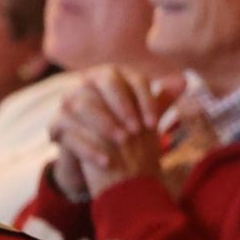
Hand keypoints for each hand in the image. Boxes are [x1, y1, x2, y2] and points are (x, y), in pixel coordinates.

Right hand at [50, 66, 179, 195]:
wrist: (99, 159)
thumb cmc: (126, 132)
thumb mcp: (144, 118)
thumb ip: (160, 101)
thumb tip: (183, 80)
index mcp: (111, 77)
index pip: (130, 77)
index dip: (144, 99)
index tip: (155, 124)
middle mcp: (87, 85)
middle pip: (103, 81)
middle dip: (122, 105)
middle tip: (138, 130)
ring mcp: (67, 104)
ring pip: (82, 105)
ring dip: (105, 124)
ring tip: (123, 142)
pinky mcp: (56, 127)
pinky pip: (69, 133)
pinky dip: (89, 148)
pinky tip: (106, 161)